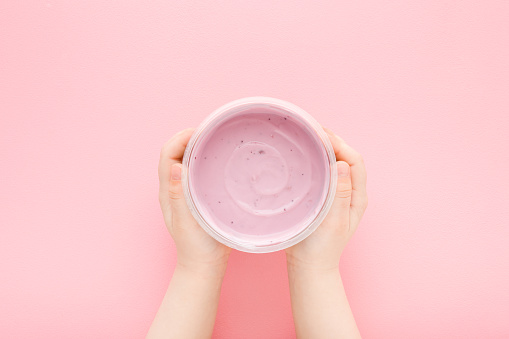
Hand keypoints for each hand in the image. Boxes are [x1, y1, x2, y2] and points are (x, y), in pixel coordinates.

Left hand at [158, 128, 230, 276]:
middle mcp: (174, 188)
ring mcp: (186, 192)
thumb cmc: (196, 246)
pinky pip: (198, 171)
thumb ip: (179, 195)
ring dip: (196, 146)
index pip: (167, 155)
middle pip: (174, 153)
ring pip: (186, 160)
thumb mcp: (187, 221)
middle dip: (188, 137)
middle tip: (210, 130)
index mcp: (168, 192)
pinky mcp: (198, 196)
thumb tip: (174, 166)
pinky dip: (205, 159)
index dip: (179, 139)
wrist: (205, 264)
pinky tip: (220, 158)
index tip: (199, 131)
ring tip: (215, 138)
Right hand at [285, 127, 367, 270]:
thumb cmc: (322, 248)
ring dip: (325, 148)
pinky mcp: (324, 198)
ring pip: (335, 164)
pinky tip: (303, 155)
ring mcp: (337, 195)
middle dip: (333, 141)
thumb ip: (339, 194)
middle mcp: (350, 193)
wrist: (310, 266)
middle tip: (313, 128)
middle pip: (346, 159)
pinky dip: (316, 160)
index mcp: (357, 197)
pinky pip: (324, 173)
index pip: (354, 162)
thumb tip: (341, 163)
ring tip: (309, 136)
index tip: (322, 133)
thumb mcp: (332, 221)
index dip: (341, 144)